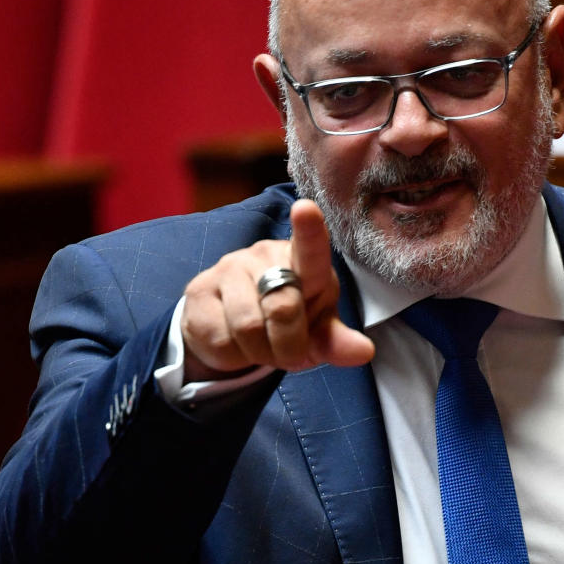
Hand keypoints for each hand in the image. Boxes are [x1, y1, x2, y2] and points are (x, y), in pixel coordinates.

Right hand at [181, 199, 375, 379]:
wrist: (234, 333)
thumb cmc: (289, 325)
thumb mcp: (317, 335)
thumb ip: (337, 342)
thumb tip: (364, 351)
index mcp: (304, 262)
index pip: (309, 246)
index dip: (309, 230)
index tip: (305, 208)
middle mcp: (266, 256)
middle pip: (282, 308)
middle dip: (289, 346)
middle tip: (289, 353)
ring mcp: (229, 268)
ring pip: (249, 327)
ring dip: (260, 353)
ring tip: (262, 347)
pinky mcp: (199, 289)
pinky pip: (219, 336)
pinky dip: (233, 355)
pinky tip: (235, 343)